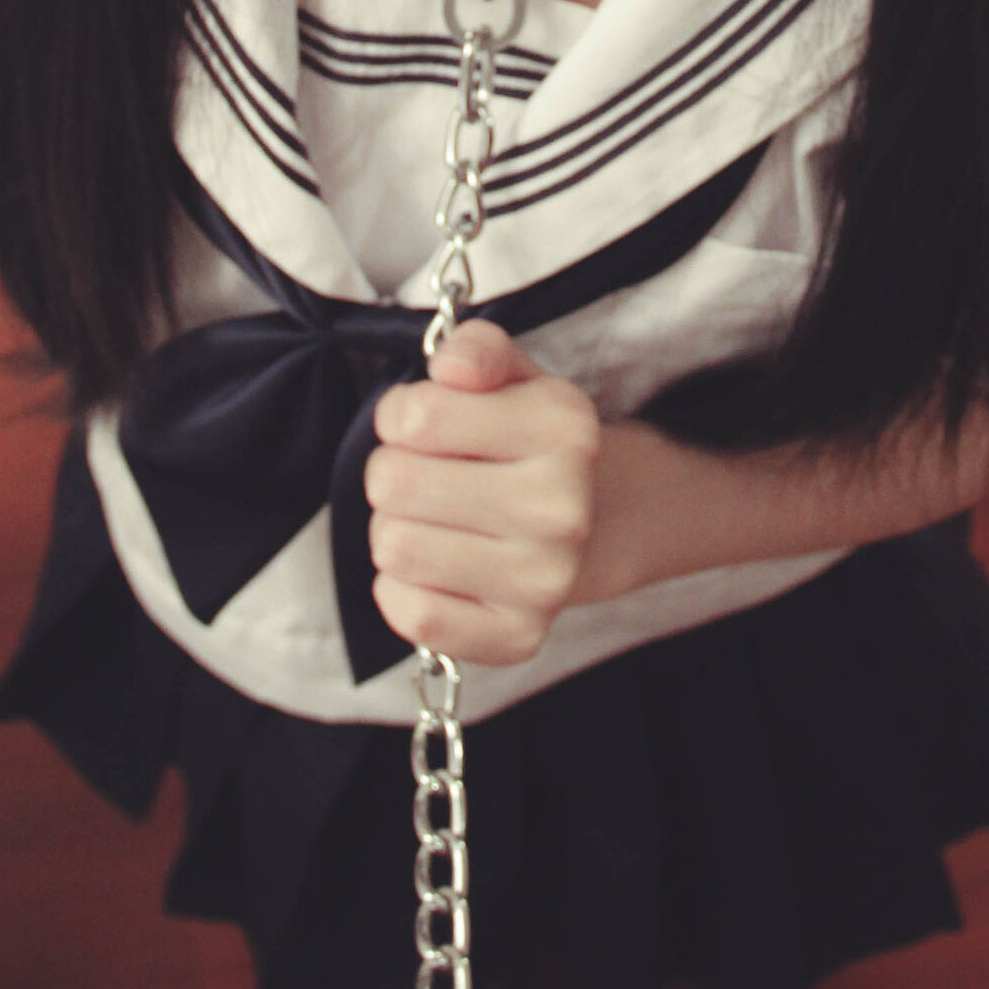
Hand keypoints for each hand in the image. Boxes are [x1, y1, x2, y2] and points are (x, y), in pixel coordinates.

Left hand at [366, 321, 599, 666]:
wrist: (597, 525)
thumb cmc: (528, 444)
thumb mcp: (512, 378)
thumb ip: (478, 350)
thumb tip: (451, 367)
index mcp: (563, 428)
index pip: (413, 417)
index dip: (400, 415)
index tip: (426, 426)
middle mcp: (563, 508)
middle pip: (391, 483)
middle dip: (393, 473)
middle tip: (428, 477)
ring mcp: (546, 581)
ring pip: (393, 548)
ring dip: (396, 530)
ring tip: (435, 522)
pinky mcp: (519, 638)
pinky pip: (410, 614)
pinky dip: (403, 591)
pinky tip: (437, 571)